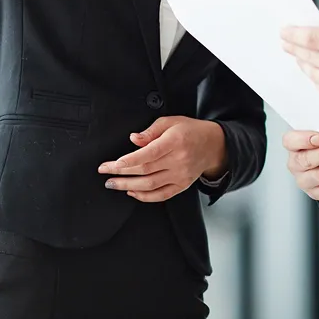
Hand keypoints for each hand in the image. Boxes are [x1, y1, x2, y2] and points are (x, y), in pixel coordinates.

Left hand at [98, 116, 226, 202]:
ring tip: (113, 184)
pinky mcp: (182, 185)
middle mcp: (178, 160)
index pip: (149, 154)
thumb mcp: (171, 121)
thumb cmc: (189, 130)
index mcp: (175, 142)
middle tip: (105, 172)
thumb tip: (134, 139)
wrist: (212, 145)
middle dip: (122, 172)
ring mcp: (180, 175)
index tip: (114, 163)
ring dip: (128, 186)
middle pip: (145, 170)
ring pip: (150, 185)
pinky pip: (161, 195)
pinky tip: (131, 192)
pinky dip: (145, 196)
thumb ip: (151, 130)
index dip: (130, 160)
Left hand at [282, 26, 318, 112]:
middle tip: (286, 43)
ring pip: (312, 74)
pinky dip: (317, 80)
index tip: (284, 32)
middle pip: (308, 56)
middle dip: (294, 48)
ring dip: (303, 64)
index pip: (311, 38)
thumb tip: (310, 33)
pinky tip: (315, 72)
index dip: (294, 35)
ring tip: (300, 57)